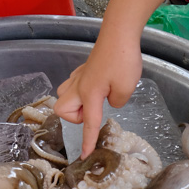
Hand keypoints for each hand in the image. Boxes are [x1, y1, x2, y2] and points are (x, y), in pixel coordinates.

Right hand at [54, 35, 143, 156]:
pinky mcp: (85, 68)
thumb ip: (117, 101)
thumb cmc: (123, 60)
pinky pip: (74, 84)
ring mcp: (80, 76)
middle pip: (62, 109)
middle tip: (93, 111)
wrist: (119, 33)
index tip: (84, 156)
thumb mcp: (126, 88)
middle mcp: (79, 86)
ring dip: (75, 103)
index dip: (86, 141)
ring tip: (94, 100)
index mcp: (89, 94)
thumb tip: (110, 100)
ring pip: (64, 95)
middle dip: (75, 117)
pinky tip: (98, 85)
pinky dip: (81, 91)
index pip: (87, 123)